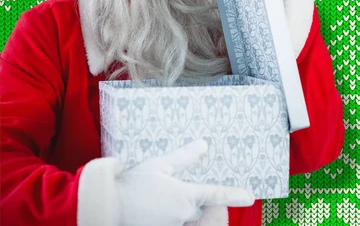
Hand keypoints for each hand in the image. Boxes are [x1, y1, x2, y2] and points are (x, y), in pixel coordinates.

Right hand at [116, 140, 254, 225]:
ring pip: (184, 216)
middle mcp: (183, 214)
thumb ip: (183, 157)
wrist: (105, 207)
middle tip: (175, 193)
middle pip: (198, 207)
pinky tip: (151, 207)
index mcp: (185, 196)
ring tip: (156, 199)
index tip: (250, 197)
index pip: (216, 194)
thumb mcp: (158, 166)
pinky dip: (168, 215)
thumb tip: (203, 145)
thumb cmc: (130, 184)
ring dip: (177, 208)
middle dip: (194, 200)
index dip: (235, 195)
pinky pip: (172, 222)